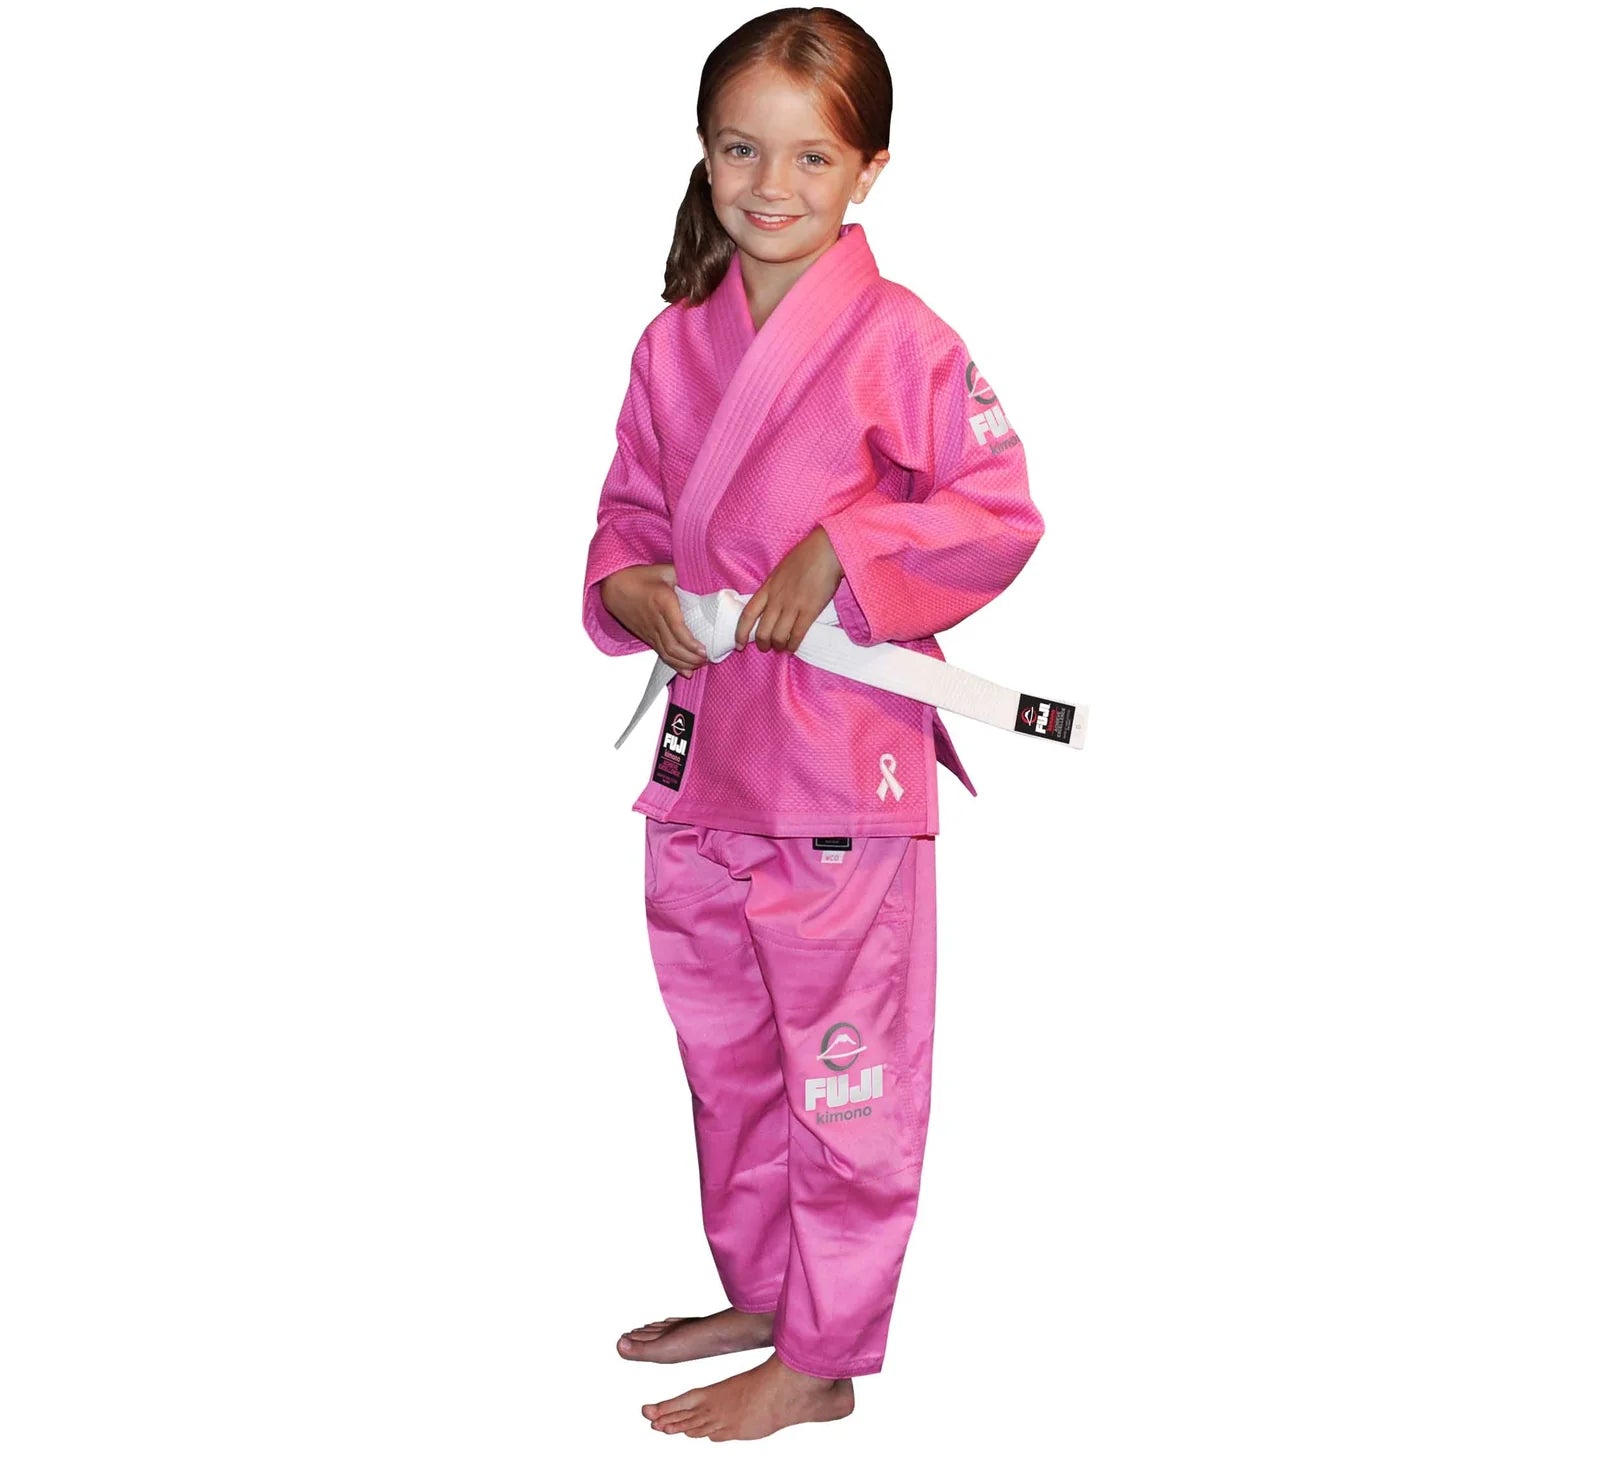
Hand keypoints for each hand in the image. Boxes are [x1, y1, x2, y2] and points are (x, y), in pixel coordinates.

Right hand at [599, 562, 707, 676]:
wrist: (614, 585)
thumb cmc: (640, 576)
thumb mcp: (665, 570)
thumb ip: (685, 576)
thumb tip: (706, 583)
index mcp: (662, 601)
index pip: (677, 629)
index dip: (691, 643)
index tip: (704, 650)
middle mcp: (655, 619)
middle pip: (673, 646)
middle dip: (691, 658)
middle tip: (707, 660)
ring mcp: (649, 630)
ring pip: (666, 653)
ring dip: (684, 663)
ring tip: (700, 665)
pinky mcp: (645, 636)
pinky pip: (660, 653)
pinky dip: (674, 664)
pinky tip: (686, 671)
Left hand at [735, 527, 844, 653]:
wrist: (825, 551)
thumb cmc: (804, 557)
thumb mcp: (779, 572)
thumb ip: (773, 588)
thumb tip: (769, 603)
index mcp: (767, 588)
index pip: (747, 614)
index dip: (740, 632)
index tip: (738, 644)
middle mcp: (777, 599)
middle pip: (762, 630)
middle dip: (762, 644)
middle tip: (765, 647)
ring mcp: (793, 606)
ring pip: (778, 636)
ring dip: (778, 646)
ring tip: (781, 647)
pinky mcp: (809, 610)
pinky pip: (797, 634)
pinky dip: (793, 644)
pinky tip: (793, 647)